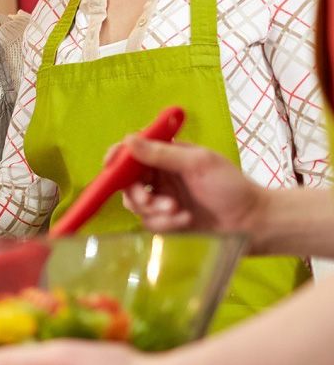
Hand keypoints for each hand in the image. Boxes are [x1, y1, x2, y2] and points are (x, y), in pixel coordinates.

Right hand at [121, 136, 263, 244]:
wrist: (253, 224)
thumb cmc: (231, 187)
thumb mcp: (198, 164)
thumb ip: (162, 153)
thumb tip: (128, 140)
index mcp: (167, 155)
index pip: (133, 151)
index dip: (118, 156)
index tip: (111, 164)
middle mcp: (159, 176)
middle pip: (126, 181)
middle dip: (138, 193)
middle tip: (157, 202)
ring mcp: (161, 200)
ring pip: (135, 204)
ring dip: (154, 210)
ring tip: (178, 212)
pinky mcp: (166, 222)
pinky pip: (148, 223)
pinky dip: (164, 224)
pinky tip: (185, 221)